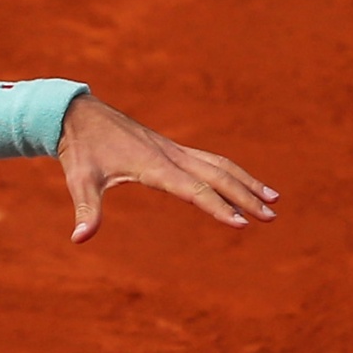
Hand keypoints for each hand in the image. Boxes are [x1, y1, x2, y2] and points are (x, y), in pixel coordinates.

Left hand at [58, 94, 276, 242]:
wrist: (78, 115)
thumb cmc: (80, 150)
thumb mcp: (79, 181)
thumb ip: (85, 209)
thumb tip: (78, 238)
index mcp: (154, 165)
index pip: (194, 189)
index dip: (218, 207)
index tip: (240, 223)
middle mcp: (170, 155)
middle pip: (218, 176)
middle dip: (246, 197)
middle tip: (272, 216)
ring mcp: (173, 149)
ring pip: (220, 164)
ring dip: (246, 181)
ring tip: (273, 198)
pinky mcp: (171, 148)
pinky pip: (209, 160)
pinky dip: (230, 172)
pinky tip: (241, 184)